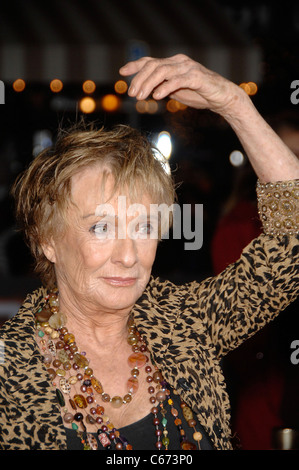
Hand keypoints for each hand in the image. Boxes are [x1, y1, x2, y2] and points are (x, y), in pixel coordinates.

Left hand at [119, 54, 247, 117]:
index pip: (150, 61)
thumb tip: (147, 90)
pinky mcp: (197, 77)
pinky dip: (165, 87)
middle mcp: (179, 62)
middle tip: (131, 94)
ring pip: (162, 71)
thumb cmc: (199, 94)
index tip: (122, 73)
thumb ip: (163, 87)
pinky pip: (177, 80)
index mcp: (173, 63)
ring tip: (141, 97)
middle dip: (139, 79)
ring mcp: (188, 68)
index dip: (135, 66)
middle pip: (153, 65)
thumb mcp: (176, 91)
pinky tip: (157, 96)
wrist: (222, 98)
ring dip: (148, 84)